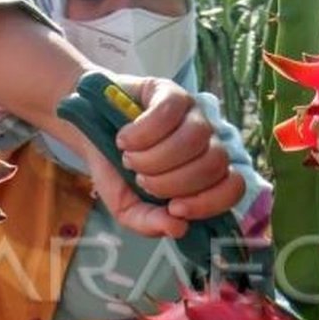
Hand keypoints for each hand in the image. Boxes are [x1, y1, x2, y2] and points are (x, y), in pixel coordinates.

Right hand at [113, 77, 245, 221]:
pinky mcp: (170, 91)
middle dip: (171, 181)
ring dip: (155, 157)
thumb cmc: (114, 169)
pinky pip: (170, 111)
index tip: (175, 207)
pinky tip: (124, 139)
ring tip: (129, 159)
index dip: (209, 202)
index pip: (232, 188)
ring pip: (195, 138)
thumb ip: (149, 222)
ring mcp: (191, 113)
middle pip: (213, 164)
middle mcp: (206, 142)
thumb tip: (178, 228)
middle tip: (141, 180)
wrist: (86, 132)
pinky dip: (143, 132)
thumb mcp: (126, 206)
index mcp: (204, 174)